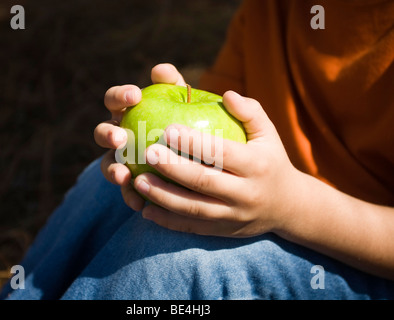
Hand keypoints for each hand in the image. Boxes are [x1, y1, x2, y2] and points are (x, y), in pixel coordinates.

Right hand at [94, 63, 185, 211]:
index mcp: (129, 113)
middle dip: (107, 134)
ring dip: (111, 170)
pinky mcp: (133, 185)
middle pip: (103, 133)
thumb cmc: (194, 123)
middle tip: (120, 138)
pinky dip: (131, 197)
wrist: (203, 160)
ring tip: (123, 176)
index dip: (119, 95)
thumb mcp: (189, 103)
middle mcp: (121, 136)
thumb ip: (176, 86)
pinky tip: (141, 204)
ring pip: (107, 165)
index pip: (115, 100)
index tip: (135, 95)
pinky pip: (126, 192)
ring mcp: (123, 162)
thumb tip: (161, 70)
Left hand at [133, 91, 303, 236]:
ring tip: (138, 182)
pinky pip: (192, 227)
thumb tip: (226, 93)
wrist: (288, 207)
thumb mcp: (269, 134)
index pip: (222, 153)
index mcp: (256, 165)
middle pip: (204, 181)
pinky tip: (146, 210)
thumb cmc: (271, 161)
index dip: (194, 142)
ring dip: (163, 196)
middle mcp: (246, 193)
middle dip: (173, 168)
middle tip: (147, 152)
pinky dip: (168, 221)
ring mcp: (233, 216)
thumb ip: (251, 112)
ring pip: (194, 208)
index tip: (167, 129)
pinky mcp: (223, 231)